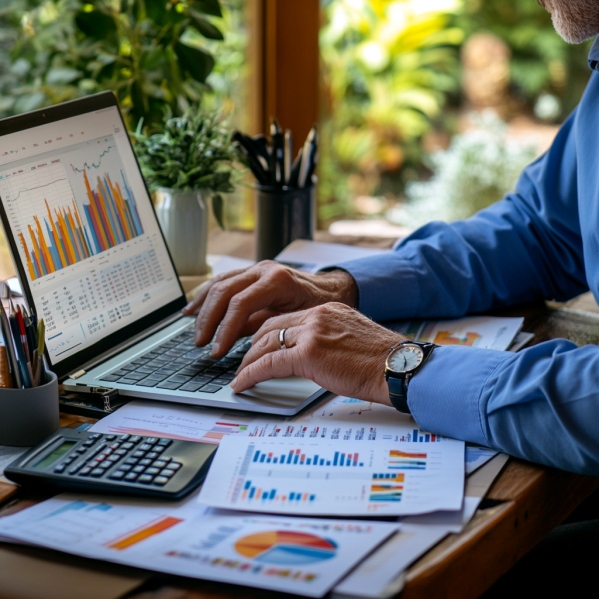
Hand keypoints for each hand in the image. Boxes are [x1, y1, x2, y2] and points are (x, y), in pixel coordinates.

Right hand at [183, 261, 357, 356]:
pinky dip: (205, 296)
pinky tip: (192, 309)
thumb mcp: (299, 320)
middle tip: (202, 345)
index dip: (225, 329)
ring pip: (219, 284)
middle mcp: (264, 270)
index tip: (217, 351)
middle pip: (224, 292)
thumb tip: (243, 345)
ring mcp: (256, 269)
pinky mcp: (250, 273)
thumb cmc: (321, 306)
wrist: (333, 288)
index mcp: (277, 280)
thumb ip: (271, 328)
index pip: (240, 304)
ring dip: (203, 309)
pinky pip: (222, 282)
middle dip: (209, 321)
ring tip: (194, 332)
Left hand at [230, 302, 404, 405]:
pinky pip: (268, 363)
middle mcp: (317, 316)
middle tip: (244, 360)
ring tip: (240, 375)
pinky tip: (242, 384)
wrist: (398, 368)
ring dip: (248, 361)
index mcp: (327, 311)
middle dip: (252, 346)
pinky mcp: (307, 354)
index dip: (267, 334)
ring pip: (265, 343)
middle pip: (270, 327)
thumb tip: (312, 355)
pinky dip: (250, 374)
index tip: (258, 346)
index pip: (286, 319)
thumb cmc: (383, 362)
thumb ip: (328, 340)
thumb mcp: (351, 339)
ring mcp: (311, 333)